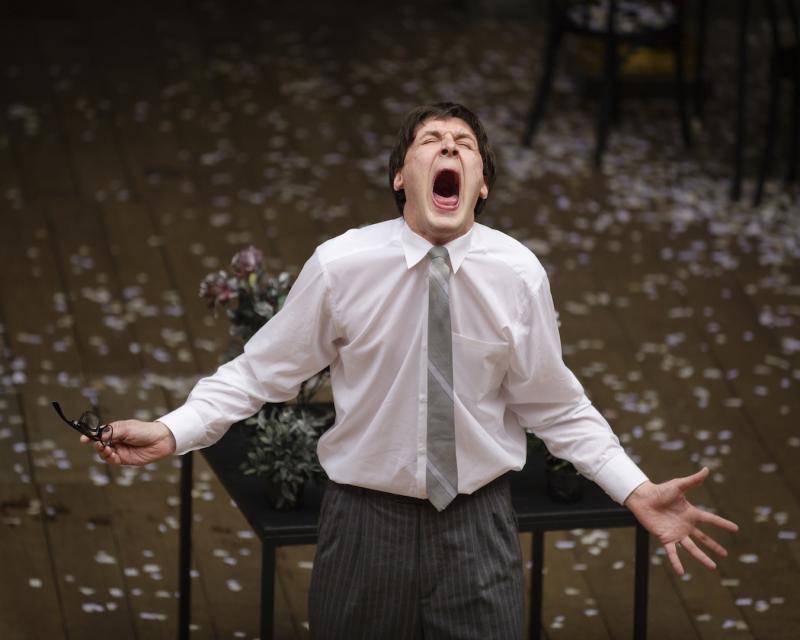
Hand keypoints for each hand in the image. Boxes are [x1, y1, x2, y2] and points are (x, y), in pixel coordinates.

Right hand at [81, 420, 175, 465]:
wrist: (160, 440)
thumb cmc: (145, 430)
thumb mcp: (127, 429)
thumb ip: (111, 432)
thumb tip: (97, 435)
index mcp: (115, 430)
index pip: (99, 433)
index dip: (91, 436)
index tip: (83, 439)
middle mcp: (116, 440)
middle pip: (100, 444)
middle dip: (96, 444)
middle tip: (97, 444)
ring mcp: (120, 450)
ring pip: (104, 453)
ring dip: (102, 451)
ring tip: (105, 448)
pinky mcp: (125, 459)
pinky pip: (112, 460)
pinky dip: (109, 458)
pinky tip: (111, 454)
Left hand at [624, 467, 738, 575]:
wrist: (642, 497)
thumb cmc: (660, 490)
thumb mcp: (678, 485)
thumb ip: (693, 480)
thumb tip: (706, 469)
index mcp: (691, 513)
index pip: (711, 519)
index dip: (723, 524)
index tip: (736, 529)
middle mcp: (685, 525)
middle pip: (703, 538)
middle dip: (714, 546)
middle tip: (725, 555)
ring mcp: (676, 533)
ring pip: (692, 548)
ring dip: (702, 558)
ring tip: (713, 567)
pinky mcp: (665, 538)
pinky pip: (672, 553)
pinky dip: (677, 562)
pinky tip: (682, 573)